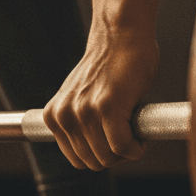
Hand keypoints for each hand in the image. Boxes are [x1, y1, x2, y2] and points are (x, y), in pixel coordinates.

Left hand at [42, 24, 159, 170]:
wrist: (121, 33)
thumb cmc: (111, 65)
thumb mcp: (81, 98)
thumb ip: (80, 123)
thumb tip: (95, 154)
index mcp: (54, 115)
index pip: (77, 159)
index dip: (101, 155)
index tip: (115, 142)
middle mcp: (64, 115)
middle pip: (93, 162)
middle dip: (115, 156)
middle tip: (129, 136)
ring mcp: (83, 112)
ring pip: (108, 157)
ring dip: (128, 151)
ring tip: (134, 130)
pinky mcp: (106, 107)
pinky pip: (122, 147)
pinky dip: (136, 147)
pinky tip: (141, 135)